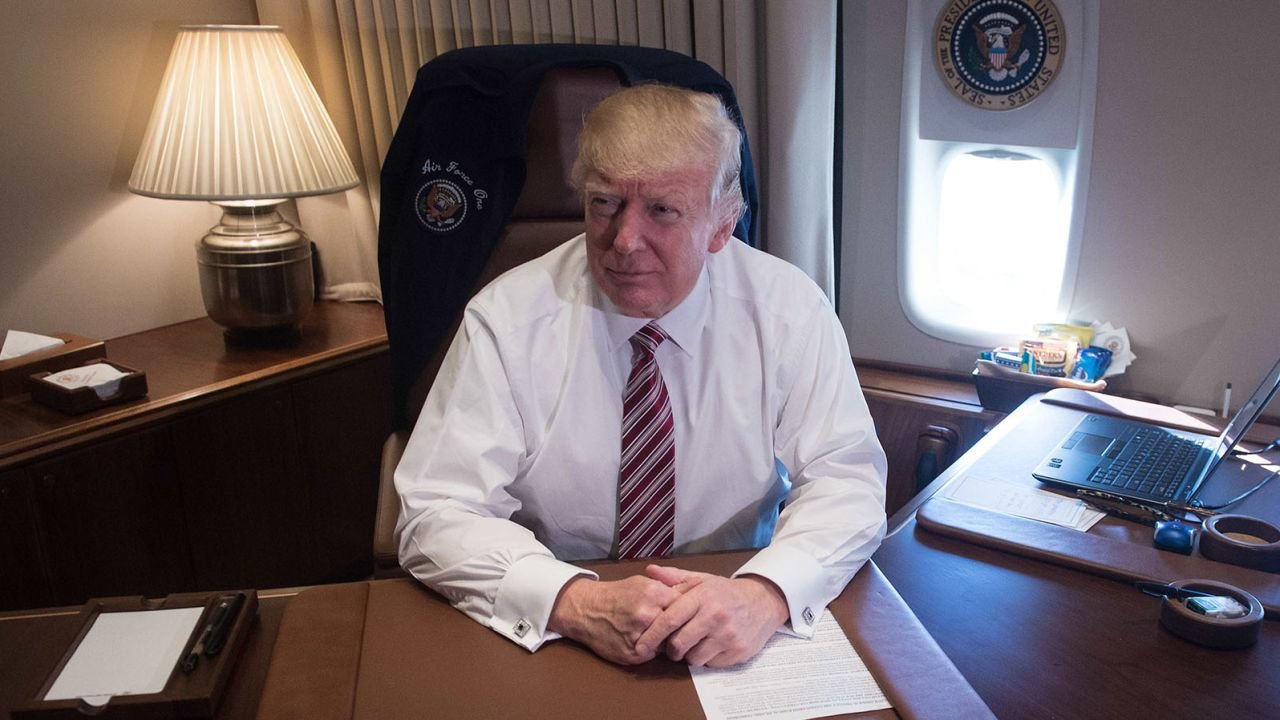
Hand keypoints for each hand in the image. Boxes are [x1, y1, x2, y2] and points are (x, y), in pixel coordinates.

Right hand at [547, 575, 683, 664]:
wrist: (586, 609)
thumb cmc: (617, 594)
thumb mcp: (643, 582)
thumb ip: (668, 587)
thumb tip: (695, 589)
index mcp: (654, 592)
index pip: (686, 605)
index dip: (688, 610)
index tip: (688, 613)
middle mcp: (648, 614)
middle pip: (679, 627)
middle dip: (680, 628)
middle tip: (679, 627)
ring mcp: (639, 636)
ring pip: (668, 643)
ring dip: (667, 641)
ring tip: (660, 634)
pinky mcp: (633, 654)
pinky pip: (654, 655)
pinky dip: (653, 650)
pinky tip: (646, 641)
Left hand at [638, 566, 788, 667]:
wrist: (763, 602)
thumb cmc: (725, 592)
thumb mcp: (701, 580)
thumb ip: (674, 578)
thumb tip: (649, 570)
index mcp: (703, 597)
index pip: (670, 620)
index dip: (651, 636)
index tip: (639, 646)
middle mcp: (715, 617)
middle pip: (678, 644)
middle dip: (670, 649)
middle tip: (673, 645)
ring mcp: (728, 636)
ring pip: (694, 658)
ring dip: (689, 655)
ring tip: (696, 642)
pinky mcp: (738, 652)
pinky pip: (711, 664)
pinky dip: (707, 658)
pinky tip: (712, 646)